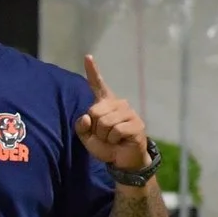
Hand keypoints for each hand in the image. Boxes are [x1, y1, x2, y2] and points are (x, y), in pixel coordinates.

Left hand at [76, 54, 152, 171]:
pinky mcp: (137, 124)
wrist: (122, 159)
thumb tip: (86, 117)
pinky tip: (120, 141)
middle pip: (94, 111)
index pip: (98, 85)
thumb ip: (80, 126)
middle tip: (103, 135)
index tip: (87, 56)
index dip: (93, 71)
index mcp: (105, 104)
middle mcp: (118, 104)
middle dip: (94, 128)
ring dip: (104, 136)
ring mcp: (129, 113)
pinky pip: (115, 131)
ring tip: (112, 139)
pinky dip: (113, 140)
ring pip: (104, 122)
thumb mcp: (86, 137)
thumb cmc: (105, 145)